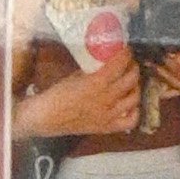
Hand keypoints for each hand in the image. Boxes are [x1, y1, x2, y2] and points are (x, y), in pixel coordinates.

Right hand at [13, 59, 144, 142]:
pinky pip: (130, 120)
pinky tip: (129, 105)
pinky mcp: (106, 127)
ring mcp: (108, 115)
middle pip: (131, 79)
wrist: (44, 118)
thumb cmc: (56, 95)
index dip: (126, 54)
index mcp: (96, 83)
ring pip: (134, 98)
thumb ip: (93, 70)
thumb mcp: (75, 76)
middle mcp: (106, 98)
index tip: (125, 50)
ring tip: (130, 83)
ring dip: (135, 87)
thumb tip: (107, 62)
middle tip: (129, 64)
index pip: (120, 64)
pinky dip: (133, 111)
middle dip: (133, 68)